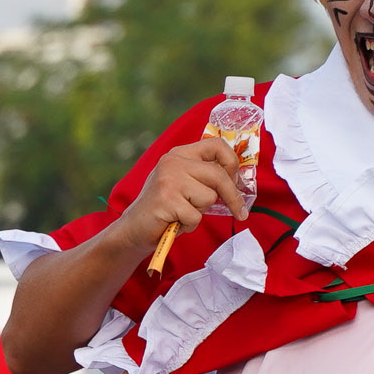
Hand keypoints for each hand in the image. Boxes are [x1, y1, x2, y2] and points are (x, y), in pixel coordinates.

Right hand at [113, 136, 246, 252]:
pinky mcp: (166, 200)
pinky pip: (195, 216)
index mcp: (179, 154)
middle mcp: (173, 162)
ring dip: (200, 212)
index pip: (217, 145)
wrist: (133, 228)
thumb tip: (237, 180)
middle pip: (218, 175)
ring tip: (182, 213)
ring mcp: (169, 180)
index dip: (232, 163)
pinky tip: (175, 222)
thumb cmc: (163, 208)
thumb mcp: (181, 182)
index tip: (237, 181)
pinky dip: (189, 225)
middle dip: (232, 197)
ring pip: (209, 197)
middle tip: (239, 212)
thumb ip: (203, 175)